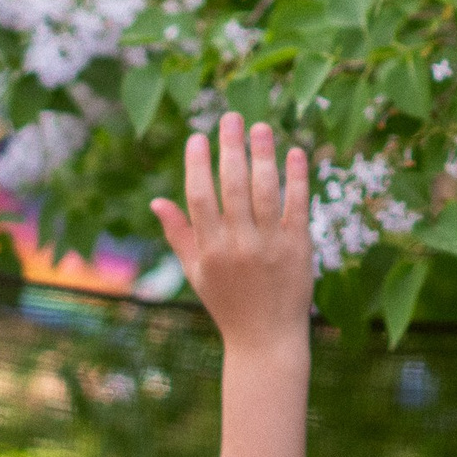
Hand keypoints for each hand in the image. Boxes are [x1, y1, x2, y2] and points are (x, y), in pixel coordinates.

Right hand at [150, 114, 312, 359]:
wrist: (266, 340)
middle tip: (231, 117)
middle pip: (234, 188)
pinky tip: (296, 152)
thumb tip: (157, 202)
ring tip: (260, 127)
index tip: (198, 137)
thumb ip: (179, 235)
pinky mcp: (300, 248)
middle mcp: (240, 246)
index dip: (197, 165)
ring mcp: (272, 246)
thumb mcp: (196, 273)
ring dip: (264, 156)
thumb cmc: (227, 303)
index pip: (200, 198)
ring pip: (267, 192)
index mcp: (210, 251)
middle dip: (231, 149)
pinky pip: (299, 207)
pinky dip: (298, 179)